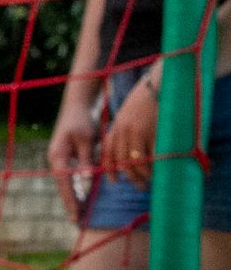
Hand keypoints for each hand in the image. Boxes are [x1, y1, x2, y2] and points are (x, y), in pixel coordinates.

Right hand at [46, 102, 97, 219]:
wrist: (76, 106)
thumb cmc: (81, 120)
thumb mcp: (86, 139)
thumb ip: (86, 159)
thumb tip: (85, 180)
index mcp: (58, 157)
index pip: (65, 184)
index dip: (71, 200)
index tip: (75, 215)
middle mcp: (57, 161)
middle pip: (64, 187)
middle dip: (70, 204)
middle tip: (77, 221)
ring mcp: (61, 161)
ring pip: (68, 184)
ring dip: (74, 198)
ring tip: (79, 214)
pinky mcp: (68, 159)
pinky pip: (72, 177)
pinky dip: (77, 188)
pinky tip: (83, 197)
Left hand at [98, 74, 159, 189]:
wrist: (161, 82)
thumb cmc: (146, 99)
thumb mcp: (128, 114)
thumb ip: (123, 131)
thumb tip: (125, 152)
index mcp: (117, 127)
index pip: (109, 153)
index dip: (110, 170)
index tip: (114, 181)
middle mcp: (124, 131)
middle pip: (123, 163)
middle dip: (131, 178)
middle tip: (140, 186)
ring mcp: (139, 133)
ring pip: (137, 163)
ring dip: (144, 175)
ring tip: (151, 180)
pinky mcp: (155, 132)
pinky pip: (153, 156)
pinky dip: (156, 166)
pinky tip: (160, 170)